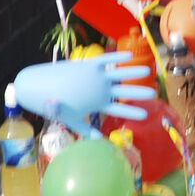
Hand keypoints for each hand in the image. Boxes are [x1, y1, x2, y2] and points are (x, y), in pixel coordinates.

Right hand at [10, 55, 156, 130]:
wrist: (42, 87)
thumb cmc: (56, 106)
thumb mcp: (69, 119)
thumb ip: (82, 128)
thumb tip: (96, 139)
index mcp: (98, 104)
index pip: (117, 110)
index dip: (131, 113)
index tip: (145, 115)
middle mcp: (101, 91)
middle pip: (123, 93)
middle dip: (137, 93)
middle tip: (153, 93)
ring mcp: (97, 78)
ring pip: (118, 75)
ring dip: (132, 73)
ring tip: (147, 71)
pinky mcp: (89, 66)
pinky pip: (104, 61)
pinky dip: (115, 58)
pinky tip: (127, 56)